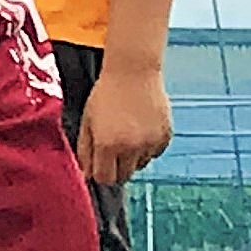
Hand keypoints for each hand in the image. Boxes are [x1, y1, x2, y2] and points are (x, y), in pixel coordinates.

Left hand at [78, 54, 173, 186]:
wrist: (133, 72)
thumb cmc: (106, 94)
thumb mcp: (87, 121)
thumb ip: (85, 150)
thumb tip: (86, 173)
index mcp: (107, 144)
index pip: (104, 178)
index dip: (99, 173)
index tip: (97, 166)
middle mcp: (130, 147)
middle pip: (123, 176)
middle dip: (115, 169)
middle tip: (111, 152)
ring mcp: (150, 142)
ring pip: (139, 165)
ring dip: (131, 158)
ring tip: (125, 135)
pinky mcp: (165, 136)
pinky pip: (154, 153)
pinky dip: (147, 148)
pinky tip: (139, 130)